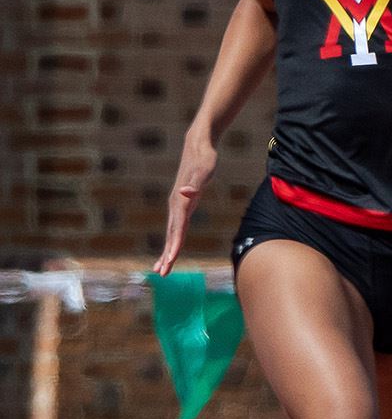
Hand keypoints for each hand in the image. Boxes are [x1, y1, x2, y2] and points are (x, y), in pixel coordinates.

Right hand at [154, 134, 217, 275]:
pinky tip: (172, 247)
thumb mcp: (204, 170)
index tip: (170, 261)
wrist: (198, 145)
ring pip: (171, 232)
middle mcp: (176, 205)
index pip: (177, 228)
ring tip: (161, 267)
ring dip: (167, 250)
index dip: (174, 245)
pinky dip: (173, 239)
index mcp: (181, 202)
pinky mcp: (182, 202)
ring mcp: (178, 204)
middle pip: (171, 234)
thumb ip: (195, 183)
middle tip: (161, 273)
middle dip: (167, 254)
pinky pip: (176, 225)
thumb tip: (186, 193)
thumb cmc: (204, 158)